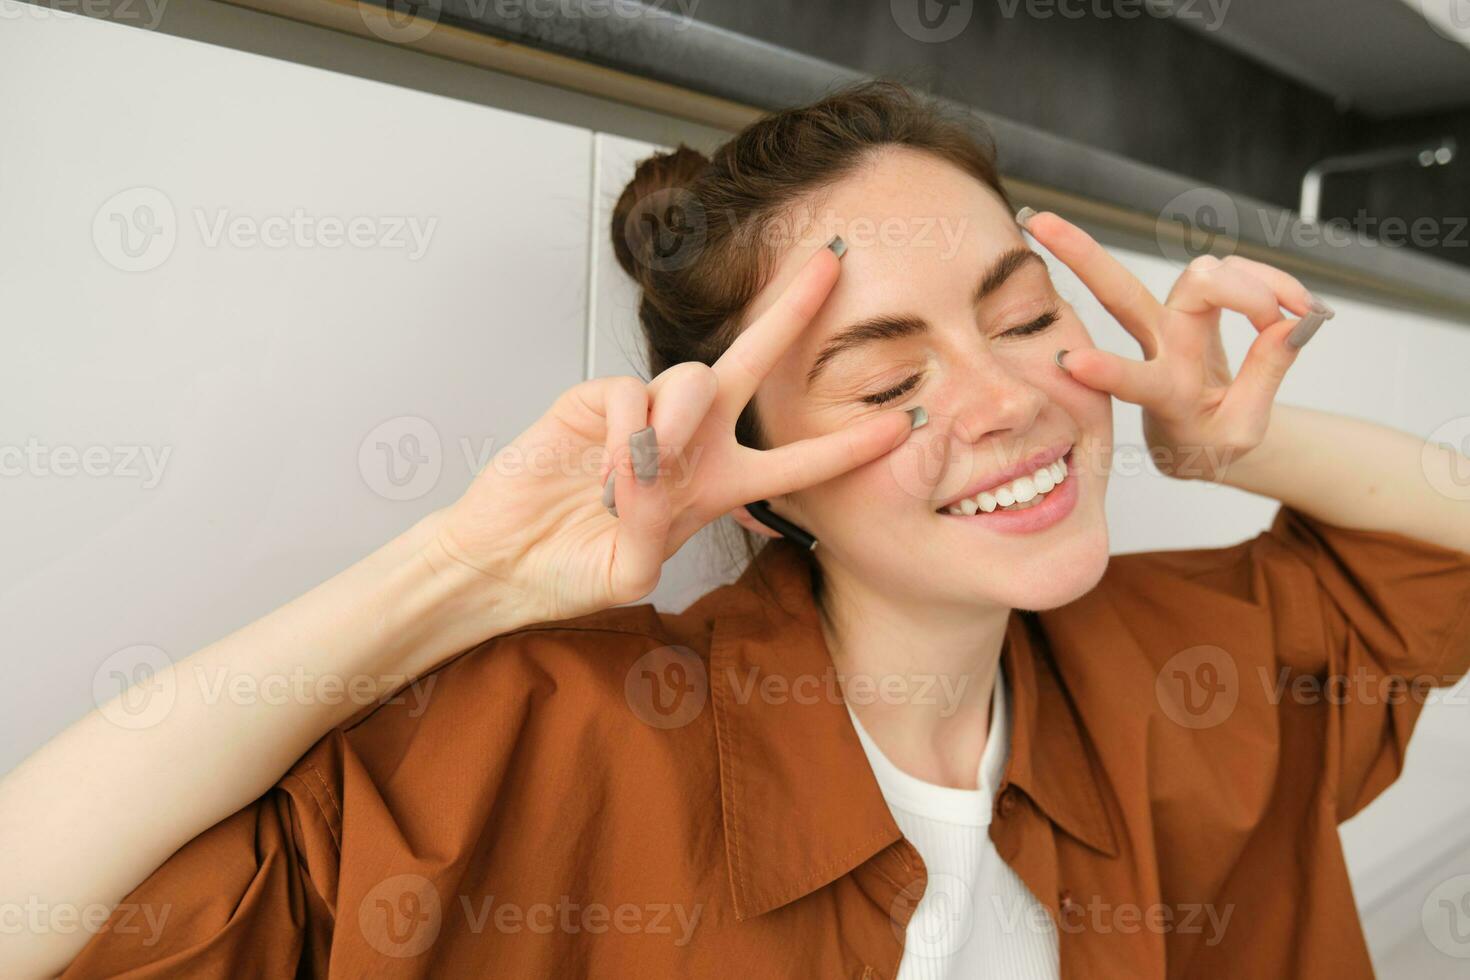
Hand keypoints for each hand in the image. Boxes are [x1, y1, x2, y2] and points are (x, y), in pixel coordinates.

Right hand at [422, 244, 917, 627]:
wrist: (505, 561)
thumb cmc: (572, 571)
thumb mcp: (630, 571)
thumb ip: (655, 525)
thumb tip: (656, 461)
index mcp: (717, 486)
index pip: (796, 464)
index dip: (848, 448)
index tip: (904, 425)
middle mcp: (691, 440)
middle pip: (754, 363)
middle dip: (794, 310)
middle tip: (835, 260)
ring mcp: (643, 415)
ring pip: (691, 379)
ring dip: (678, 426)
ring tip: (640, 479)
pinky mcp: (593, 400)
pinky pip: (631, 395)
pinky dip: (628, 434)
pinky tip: (609, 472)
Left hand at [1019, 209, 1332, 480]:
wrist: (1201, 441)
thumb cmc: (1213, 440)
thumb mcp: (1244, 428)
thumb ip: (1265, 375)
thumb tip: (1289, 325)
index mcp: (1161, 393)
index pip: (1132, 380)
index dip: (1106, 372)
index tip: (1068, 363)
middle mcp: (1156, 346)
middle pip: (1119, 292)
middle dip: (1080, 254)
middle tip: (1038, 219)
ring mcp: (1171, 318)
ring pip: (1202, 274)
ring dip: (1255, 285)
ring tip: (1298, 311)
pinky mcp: (1194, 301)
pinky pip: (1232, 273)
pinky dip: (1269, 282)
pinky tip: (1298, 305)